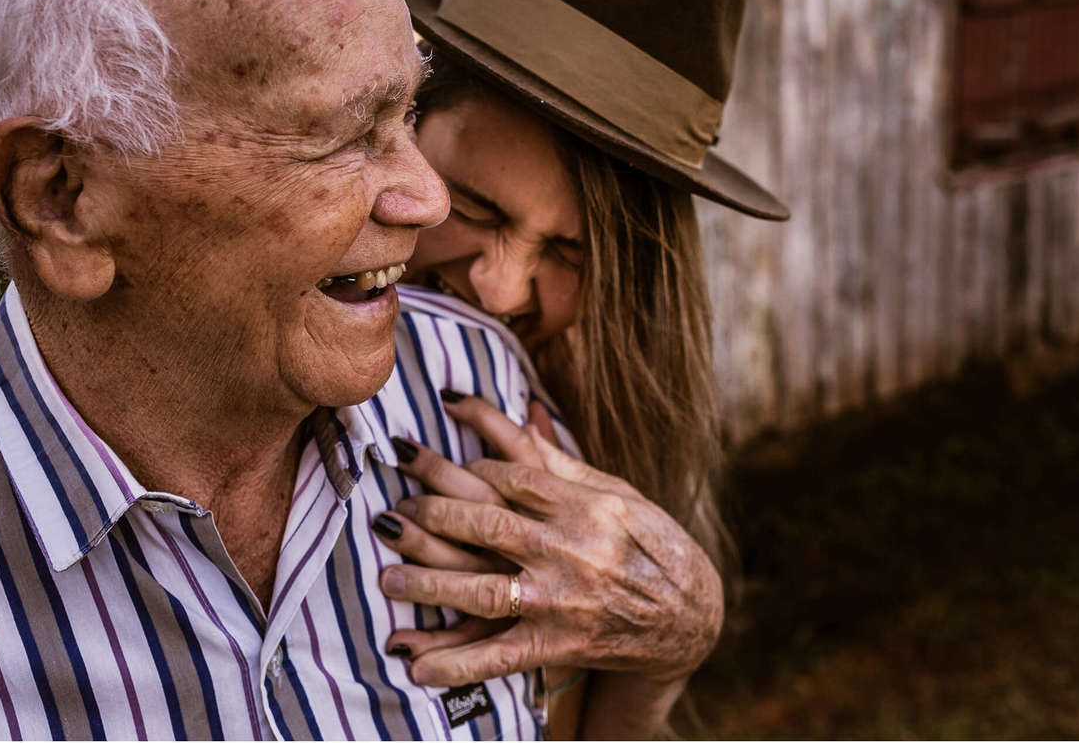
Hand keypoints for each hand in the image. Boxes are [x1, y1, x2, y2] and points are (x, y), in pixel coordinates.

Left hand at [375, 395, 723, 689]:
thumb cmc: (651, 543)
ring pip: (484, 589)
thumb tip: (523, 411)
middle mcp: (573, 549)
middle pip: (488, 524)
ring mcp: (564, 600)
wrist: (691, 616)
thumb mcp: (617, 494)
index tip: (437, 469)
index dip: (468, 470)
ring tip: (387, 579)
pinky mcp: (560, 645)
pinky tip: (416, 667)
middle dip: (432, 514)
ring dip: (429, 585)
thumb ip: (561, 462)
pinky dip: (457, 664)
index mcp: (587, 506)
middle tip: (392, 511)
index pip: (513, 477)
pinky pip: (501, 656)